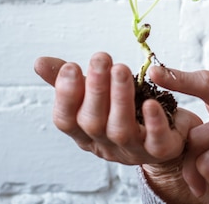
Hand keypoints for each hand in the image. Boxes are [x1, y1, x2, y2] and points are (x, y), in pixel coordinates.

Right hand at [34, 52, 208, 202]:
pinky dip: (153, 121)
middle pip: (93, 122)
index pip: (66, 120)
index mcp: (85, 132)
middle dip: (95, 89)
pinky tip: (151, 102)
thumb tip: (39, 62)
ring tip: (121, 69)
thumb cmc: (127, 112)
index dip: (65, 95)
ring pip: (121, 130)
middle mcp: (106, 144)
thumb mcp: (98, 96)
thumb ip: (71, 82)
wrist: (169, 137)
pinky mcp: (161, 150)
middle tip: (101, 58)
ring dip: (120, 98)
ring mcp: (133, 150)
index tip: (71, 67)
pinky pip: (156, 140)